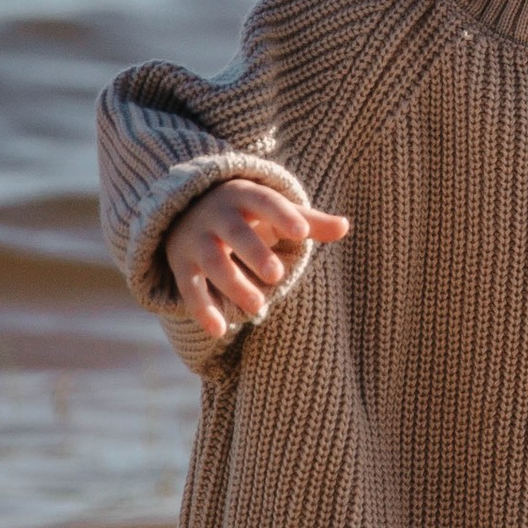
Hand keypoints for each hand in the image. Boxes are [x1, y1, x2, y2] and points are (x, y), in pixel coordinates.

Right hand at [164, 177, 348, 340]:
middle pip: (235, 231)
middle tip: (277, 275)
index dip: (283, 215)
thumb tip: (345, 226)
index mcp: (245, 197)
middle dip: (254, 251)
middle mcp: (217, 215)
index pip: (265, 202)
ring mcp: (196, 239)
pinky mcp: (182, 264)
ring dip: (232, 283)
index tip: (302, 232)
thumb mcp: (274, 212)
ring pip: (212, 260)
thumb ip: (308, 222)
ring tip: (258, 306)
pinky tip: (220, 331)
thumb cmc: (246, 214)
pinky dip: (202, 309)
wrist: (187, 209)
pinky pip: (189, 288)